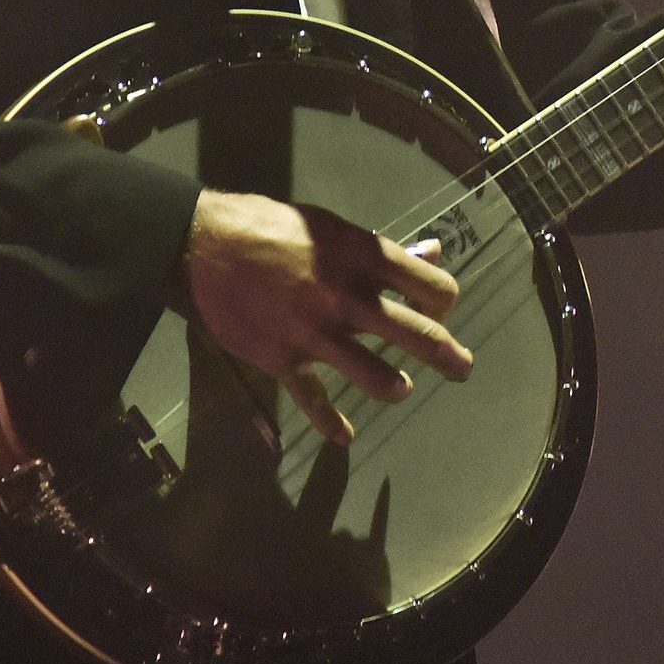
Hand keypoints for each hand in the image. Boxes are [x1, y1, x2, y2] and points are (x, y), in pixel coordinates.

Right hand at [180, 189, 471, 445]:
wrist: (200, 246)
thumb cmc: (269, 227)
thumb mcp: (329, 226)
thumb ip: (379, 249)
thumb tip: (432, 250)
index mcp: (360, 255)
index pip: (429, 285)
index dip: (443, 299)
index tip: (440, 306)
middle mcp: (345, 296)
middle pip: (415, 333)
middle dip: (447, 355)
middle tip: (463, 368)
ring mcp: (314, 332)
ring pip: (374, 376)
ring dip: (394, 387)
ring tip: (401, 389)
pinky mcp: (283, 359)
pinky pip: (315, 401)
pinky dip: (331, 424)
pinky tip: (345, 437)